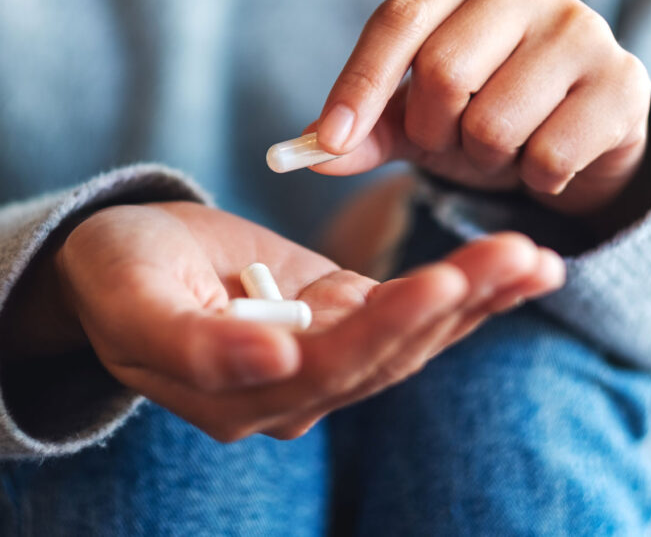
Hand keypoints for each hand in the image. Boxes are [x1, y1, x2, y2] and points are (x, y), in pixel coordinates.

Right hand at [20, 201, 563, 441]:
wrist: (119, 260)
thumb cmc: (114, 276)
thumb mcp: (132, 303)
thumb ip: (194, 345)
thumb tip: (274, 361)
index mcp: (243, 394)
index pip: (328, 369)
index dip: (385, 331)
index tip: (438, 284)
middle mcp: (294, 388)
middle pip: (389, 354)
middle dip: (455, 304)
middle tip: (520, 255)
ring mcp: (322, 354)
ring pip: (412, 335)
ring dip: (475, 298)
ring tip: (536, 259)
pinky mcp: (339, 315)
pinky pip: (408, 309)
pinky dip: (462, 289)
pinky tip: (515, 268)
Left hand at [311, 0, 650, 215]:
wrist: (579, 130)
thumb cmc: (486, 107)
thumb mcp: (417, 113)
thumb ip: (364, 130)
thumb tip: (309, 156)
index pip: (398, 19)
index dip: (357, 85)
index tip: (328, 140)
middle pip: (442, 72)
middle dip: (433, 130)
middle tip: (451, 139)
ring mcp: (583, 26)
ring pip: (493, 123)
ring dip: (484, 158)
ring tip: (502, 145)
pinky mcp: (623, 82)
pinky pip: (548, 156)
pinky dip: (534, 178)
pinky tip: (546, 158)